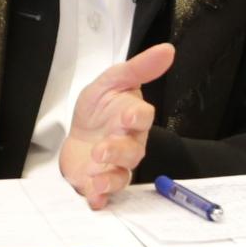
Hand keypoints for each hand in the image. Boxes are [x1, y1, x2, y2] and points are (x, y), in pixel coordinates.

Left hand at [55, 42, 176, 205]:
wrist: (78, 136)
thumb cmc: (98, 110)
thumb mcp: (111, 82)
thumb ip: (138, 68)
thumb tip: (167, 50)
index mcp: (133, 119)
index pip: (143, 117)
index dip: (137, 117)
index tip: (128, 115)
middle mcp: (129, 144)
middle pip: (132, 151)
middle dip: (117, 151)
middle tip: (101, 150)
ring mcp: (116, 166)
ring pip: (121, 174)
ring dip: (109, 177)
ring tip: (94, 174)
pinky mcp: (100, 182)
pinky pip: (106, 193)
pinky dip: (100, 196)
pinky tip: (93, 196)